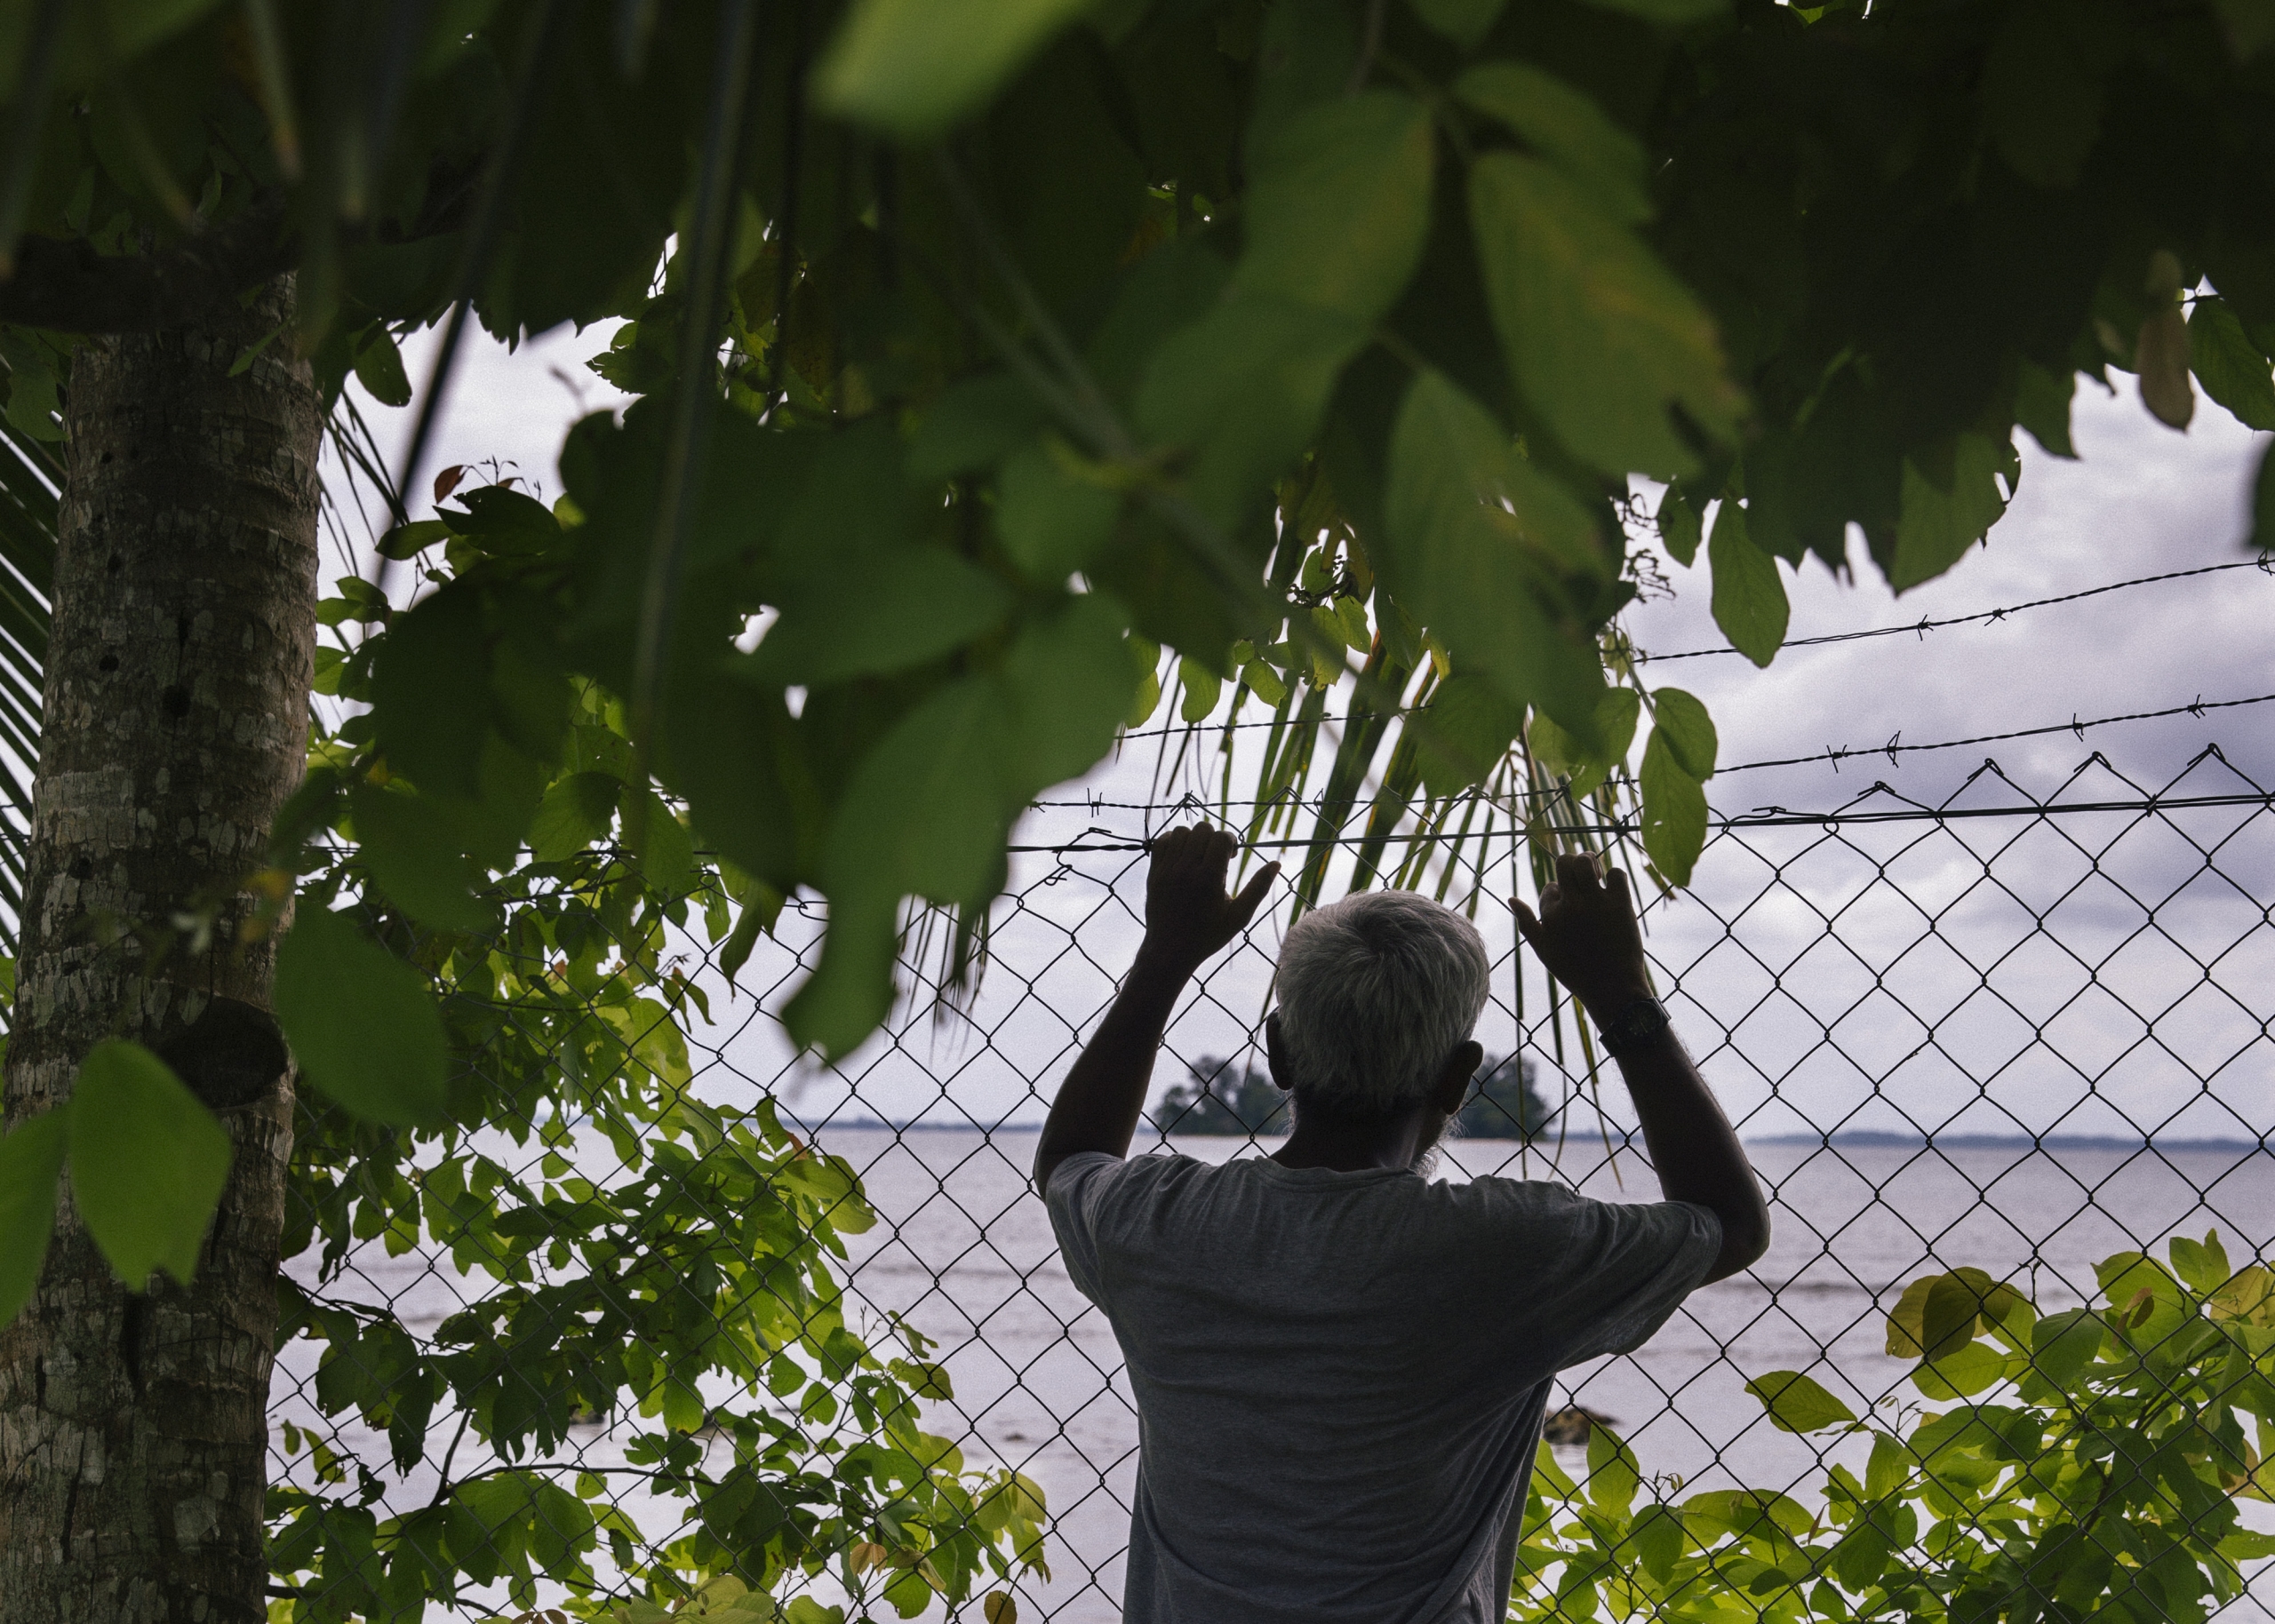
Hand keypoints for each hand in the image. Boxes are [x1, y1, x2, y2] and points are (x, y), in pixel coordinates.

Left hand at [1140, 824, 1278, 971]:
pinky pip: (1161, 842)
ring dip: (1194, 839)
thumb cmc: (1208, 935)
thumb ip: (1258, 888)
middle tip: (1216, 856)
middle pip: (1202, 829)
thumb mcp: (1239, 916)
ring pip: (1181, 832)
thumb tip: (1277, 864)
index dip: (1230, 841)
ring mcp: (1167, 870)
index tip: (1231, 856)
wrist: (1171, 950)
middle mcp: (1186, 870)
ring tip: (1199, 856)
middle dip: (1213, 838)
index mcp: (1209, 878)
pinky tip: (1182, 856)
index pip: (1221, 837)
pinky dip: (1173, 842)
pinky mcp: (1154, 873)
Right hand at [1513, 852, 1652, 1018]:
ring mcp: (1595, 902)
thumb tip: (1511, 899)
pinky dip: (1616, 877)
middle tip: (1584, 876)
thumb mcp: (1544, 951)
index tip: (1571, 908)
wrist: (1612, 989)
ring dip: (1590, 861)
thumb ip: (1527, 924)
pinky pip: (1616, 874)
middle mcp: (1570, 905)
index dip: (1560, 894)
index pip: (1550, 888)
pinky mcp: (1620, 904)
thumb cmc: (1577, 973)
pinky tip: (1615, 890)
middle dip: (1572, 864)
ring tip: (1597, 873)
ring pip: (1586, 861)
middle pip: (1564, 862)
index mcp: (1550, 915)